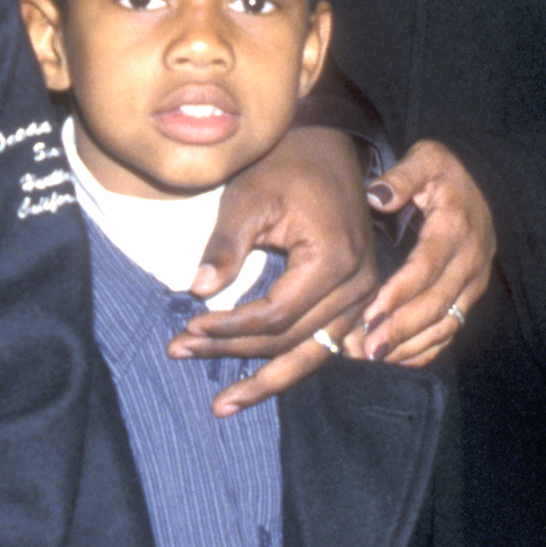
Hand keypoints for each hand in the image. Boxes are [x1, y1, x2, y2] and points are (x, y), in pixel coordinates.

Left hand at [167, 129, 378, 414]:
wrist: (324, 142)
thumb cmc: (284, 164)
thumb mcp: (248, 198)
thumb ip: (226, 247)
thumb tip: (198, 289)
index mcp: (334, 261)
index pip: (275, 316)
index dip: (228, 329)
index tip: (186, 329)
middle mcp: (358, 286)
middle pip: (291, 341)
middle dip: (234, 356)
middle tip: (181, 354)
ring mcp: (364, 295)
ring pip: (312, 354)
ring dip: (265, 379)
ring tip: (224, 404)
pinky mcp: (357, 297)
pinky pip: (324, 343)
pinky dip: (290, 363)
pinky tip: (260, 385)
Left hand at [359, 139, 495, 364]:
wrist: (482, 184)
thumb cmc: (444, 173)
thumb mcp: (426, 158)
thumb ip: (402, 176)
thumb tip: (378, 195)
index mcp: (456, 227)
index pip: (427, 266)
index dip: (400, 292)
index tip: (370, 312)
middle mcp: (471, 260)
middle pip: (437, 303)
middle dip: (402, 328)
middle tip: (367, 347)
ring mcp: (474, 282)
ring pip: (447, 323)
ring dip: (412, 344)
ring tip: (376, 356)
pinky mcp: (470, 296)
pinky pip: (452, 329)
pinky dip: (427, 349)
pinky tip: (397, 358)